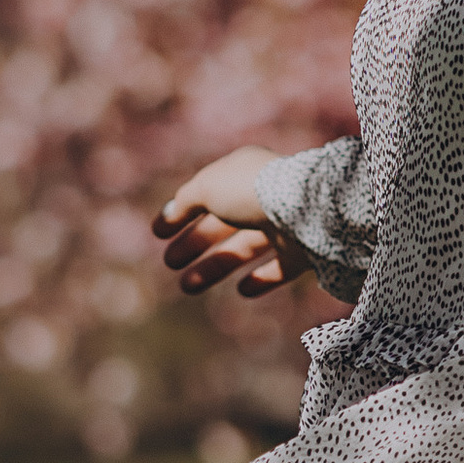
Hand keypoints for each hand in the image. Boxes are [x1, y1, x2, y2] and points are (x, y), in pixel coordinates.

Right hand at [151, 149, 310, 300]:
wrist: (305, 211)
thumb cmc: (251, 192)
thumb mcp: (208, 187)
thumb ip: (187, 199)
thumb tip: (171, 211)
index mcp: (243, 172)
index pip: (207, 193)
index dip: (180, 213)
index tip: (157, 233)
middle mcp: (265, 197)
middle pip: (224, 223)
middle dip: (195, 242)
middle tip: (169, 263)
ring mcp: (287, 225)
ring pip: (245, 248)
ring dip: (215, 266)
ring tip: (187, 287)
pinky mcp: (304, 252)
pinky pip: (279, 267)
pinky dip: (261, 279)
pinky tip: (241, 290)